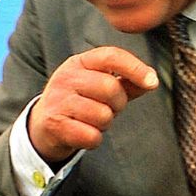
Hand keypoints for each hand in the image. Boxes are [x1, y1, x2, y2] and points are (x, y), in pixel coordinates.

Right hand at [28, 48, 158, 163]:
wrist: (43, 125)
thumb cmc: (80, 102)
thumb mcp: (98, 85)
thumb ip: (126, 81)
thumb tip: (151, 81)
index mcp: (80, 62)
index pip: (111, 56)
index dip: (135, 68)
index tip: (152, 82)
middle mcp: (66, 77)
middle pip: (110, 88)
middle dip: (118, 104)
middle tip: (108, 109)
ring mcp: (58, 100)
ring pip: (102, 115)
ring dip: (104, 124)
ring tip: (91, 120)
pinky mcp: (55, 124)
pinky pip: (91, 136)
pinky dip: (93, 139)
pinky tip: (83, 133)